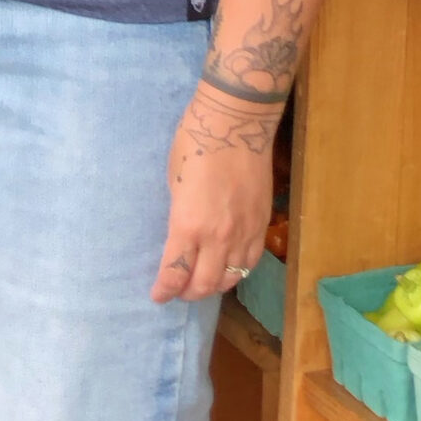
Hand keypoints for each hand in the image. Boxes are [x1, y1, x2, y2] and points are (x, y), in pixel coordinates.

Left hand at [151, 83, 277, 302]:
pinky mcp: (262, 224)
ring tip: (203, 281)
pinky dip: (238, 271)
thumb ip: (179, 214)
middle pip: (204, 283)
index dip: (165, 289)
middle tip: (178, 289)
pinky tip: (229, 268)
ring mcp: (244, 233)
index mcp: (188, 225)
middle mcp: (218, 237)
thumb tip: (180, 233)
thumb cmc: (194, 144)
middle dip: (188, 292)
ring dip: (214, 285)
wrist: (237, 124)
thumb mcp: (173, 181)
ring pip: (231, 278)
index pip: (175, 272)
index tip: (158, 296)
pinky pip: (251, 261)